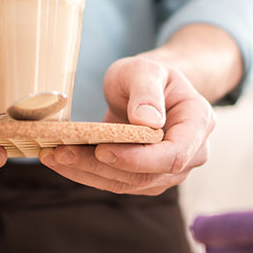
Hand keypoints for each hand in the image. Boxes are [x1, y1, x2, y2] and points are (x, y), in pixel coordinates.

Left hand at [40, 56, 213, 194]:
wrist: (149, 89)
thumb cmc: (149, 75)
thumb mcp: (145, 69)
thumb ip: (146, 91)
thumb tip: (148, 122)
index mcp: (198, 122)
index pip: (173, 154)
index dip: (138, 159)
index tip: (102, 150)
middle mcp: (191, 153)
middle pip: (147, 174)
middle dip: (101, 167)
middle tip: (60, 153)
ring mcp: (170, 171)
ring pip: (129, 183)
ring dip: (89, 173)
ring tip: (53, 156)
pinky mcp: (148, 178)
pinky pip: (119, 182)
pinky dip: (89, 174)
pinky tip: (62, 162)